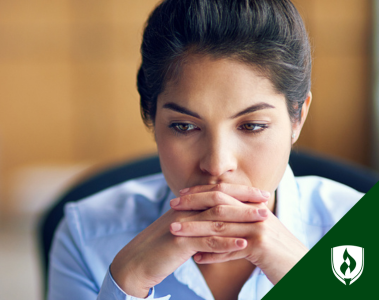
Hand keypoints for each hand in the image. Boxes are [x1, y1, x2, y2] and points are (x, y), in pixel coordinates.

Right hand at [109, 185, 268, 297]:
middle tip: (267, 200)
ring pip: (217, 218)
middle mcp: (184, 211)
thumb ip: (197, 223)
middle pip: (219, 200)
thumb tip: (217, 220)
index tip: (260, 193)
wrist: (136, 262)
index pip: (216, 192)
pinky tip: (244, 244)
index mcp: (185, 206)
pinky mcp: (180, 243)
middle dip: (245, 199)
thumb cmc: (159, 249)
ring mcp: (182, 226)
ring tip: (264, 220)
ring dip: (242, 218)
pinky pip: (207, 241)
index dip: (239, 191)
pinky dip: (227, 242)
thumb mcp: (180, 231)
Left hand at [169, 183, 308, 283]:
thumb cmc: (279, 256)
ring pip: (220, 226)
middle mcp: (257, 214)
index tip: (181, 194)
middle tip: (172, 205)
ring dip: (194, 229)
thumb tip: (213, 232)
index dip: (201, 192)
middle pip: (219, 204)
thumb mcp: (259, 238)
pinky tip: (196, 258)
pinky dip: (212, 254)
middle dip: (193, 204)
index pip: (224, 193)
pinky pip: (230, 249)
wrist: (306, 271)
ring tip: (174, 231)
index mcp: (255, 208)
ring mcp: (260, 229)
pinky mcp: (262, 247)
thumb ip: (238, 229)